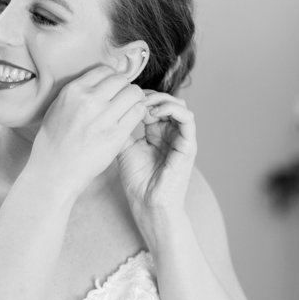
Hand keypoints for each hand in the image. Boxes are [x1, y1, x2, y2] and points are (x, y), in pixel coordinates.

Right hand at [28, 65, 146, 196]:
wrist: (54, 171)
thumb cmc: (53, 142)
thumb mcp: (56, 108)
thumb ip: (76, 94)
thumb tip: (97, 83)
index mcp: (73, 91)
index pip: (104, 70)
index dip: (111, 80)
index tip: (111, 90)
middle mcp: (89, 100)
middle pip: (122, 80)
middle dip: (124, 88)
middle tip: (122, 100)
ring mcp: (104, 117)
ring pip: (134, 93)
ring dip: (134, 100)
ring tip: (128, 109)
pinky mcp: (116, 134)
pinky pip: (138, 111)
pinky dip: (138, 113)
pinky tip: (130, 120)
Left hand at [116, 91, 196, 221]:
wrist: (147, 204)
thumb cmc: (136, 181)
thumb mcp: (123, 149)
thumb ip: (121, 130)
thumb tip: (109, 111)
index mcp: (156, 133)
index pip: (154, 105)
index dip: (140, 98)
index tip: (123, 99)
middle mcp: (170, 133)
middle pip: (167, 101)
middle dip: (150, 96)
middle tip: (133, 99)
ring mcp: (181, 138)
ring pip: (179, 105)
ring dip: (161, 100)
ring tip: (143, 106)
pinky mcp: (188, 146)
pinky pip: (188, 119)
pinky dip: (172, 109)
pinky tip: (154, 113)